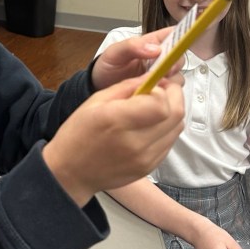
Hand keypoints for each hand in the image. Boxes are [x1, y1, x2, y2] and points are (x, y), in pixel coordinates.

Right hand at [42, 74, 183, 205]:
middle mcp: (135, 142)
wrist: (72, 172)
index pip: (161, 103)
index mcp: (117, 120)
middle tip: (162, 90)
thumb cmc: (78, 133)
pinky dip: (166, 129)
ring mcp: (145, 158)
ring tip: (155, 107)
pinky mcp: (149, 167)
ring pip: (177, 128)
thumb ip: (128, 86)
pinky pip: (169, 142)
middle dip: (174, 96)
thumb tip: (154, 77)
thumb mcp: (96, 101)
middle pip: (176, 114)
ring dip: (172, 112)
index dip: (163, 89)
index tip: (155, 84)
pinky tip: (150, 125)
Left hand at [91, 27, 180, 90]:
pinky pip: (170, 92)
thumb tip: (155, 49)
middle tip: (163, 70)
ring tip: (153, 84)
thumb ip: (131, 46)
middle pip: (179, 57)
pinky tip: (152, 94)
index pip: (173, 34)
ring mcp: (160, 76)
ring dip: (169, 81)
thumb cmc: (107, 66)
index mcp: (151, 43)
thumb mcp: (114, 52)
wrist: (99, 88)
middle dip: (175, 64)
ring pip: (178, 76)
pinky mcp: (159, 92)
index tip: (179, 45)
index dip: (182, 37)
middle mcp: (160, 59)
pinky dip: (165, 94)